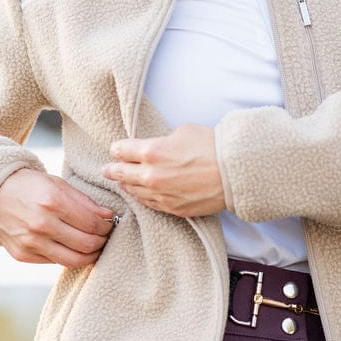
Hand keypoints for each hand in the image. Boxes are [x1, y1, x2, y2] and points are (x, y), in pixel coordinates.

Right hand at [0, 169, 116, 267]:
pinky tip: (72, 247)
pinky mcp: (24, 255)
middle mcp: (41, 224)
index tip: (110, 223)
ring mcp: (31, 242)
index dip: (107, 226)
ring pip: (74, 260)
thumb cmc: (30, 187)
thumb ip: (85, 202)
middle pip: (87, 244)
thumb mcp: (57, 184)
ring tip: (93, 246)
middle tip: (104, 236)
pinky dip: (69, 256)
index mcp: (52, 201)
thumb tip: (109, 216)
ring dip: (90, 255)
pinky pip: (56, 262)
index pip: (92, 223)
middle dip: (102, 242)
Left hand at [102, 124, 225, 217]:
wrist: (234, 172)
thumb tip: (156, 146)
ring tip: (121, 183)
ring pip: (133, 191)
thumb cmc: (212, 146)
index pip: (121, 150)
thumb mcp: (182, 131)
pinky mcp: (172, 208)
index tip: (116, 149)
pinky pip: (149, 204)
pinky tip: (139, 194)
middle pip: (120, 174)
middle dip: (111, 169)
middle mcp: (151, 175)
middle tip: (106, 169)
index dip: (117, 149)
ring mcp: (160, 195)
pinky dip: (142, 197)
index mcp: (151, 151)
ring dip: (126, 185)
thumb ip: (162, 141)